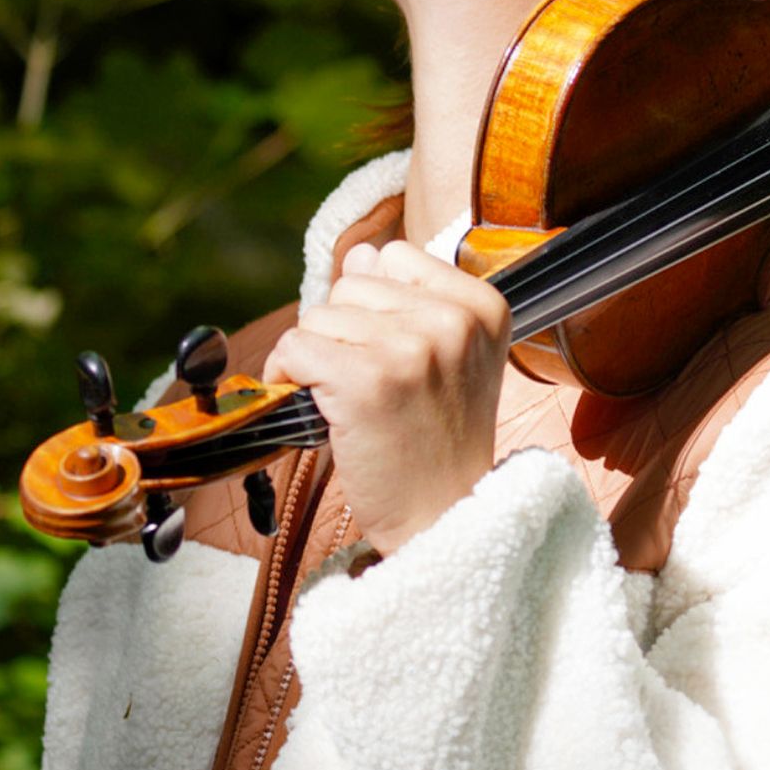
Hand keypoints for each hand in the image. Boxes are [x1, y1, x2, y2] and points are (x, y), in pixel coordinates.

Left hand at [263, 240, 510, 555]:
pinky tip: (316, 406)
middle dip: (346, 332)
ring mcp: (412, 348)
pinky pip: (294, 347)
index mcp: (483, 305)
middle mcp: (454, 320)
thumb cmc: (439, 437)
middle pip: (352, 285)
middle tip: (374, 385)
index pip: (395, 257)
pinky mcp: (366, 381)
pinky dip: (286, 375)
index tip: (392, 349)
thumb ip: (408, 299)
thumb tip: (361, 253)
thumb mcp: (449, 356)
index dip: (377, 302)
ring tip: (353, 400)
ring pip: (319, 315)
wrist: (442, 515)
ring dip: (318, 357)